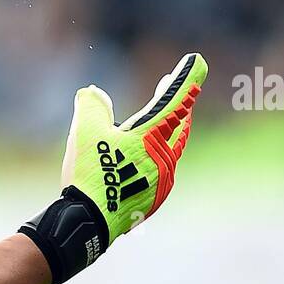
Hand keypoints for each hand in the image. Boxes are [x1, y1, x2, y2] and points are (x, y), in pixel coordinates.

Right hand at [20, 52, 207, 283]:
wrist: (89, 221)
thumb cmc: (89, 174)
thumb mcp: (84, 132)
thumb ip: (92, 106)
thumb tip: (94, 92)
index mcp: (151, 137)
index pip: (174, 99)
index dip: (186, 78)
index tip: (198, 62)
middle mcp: (164, 157)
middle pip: (178, 123)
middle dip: (177, 102)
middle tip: (173, 84)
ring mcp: (163, 180)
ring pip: (172, 147)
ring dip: (168, 129)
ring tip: (164, 119)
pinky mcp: (155, 197)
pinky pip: (164, 168)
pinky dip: (158, 154)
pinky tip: (147, 157)